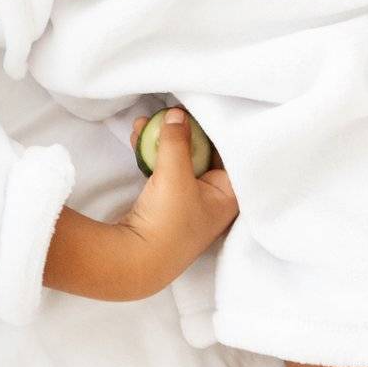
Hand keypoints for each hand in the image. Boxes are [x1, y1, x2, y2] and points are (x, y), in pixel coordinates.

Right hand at [116, 108, 237, 293]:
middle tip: (163, 113)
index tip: (194, 107)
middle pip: (202, 153)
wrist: (137, 258)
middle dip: (180, 131)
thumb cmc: (169, 221)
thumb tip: (177, 113)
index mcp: (230, 194)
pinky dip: (154, 154)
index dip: (210, 128)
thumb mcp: (175, 176)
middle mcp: (215, 197)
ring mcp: (190, 200)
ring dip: (163, 141)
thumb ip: (177, 141)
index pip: (228, 152)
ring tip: (142, 123)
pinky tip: (138, 139)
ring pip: (180, 160)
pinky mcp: (168, 201)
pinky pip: (165, 169)